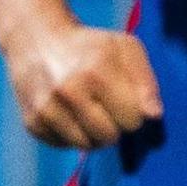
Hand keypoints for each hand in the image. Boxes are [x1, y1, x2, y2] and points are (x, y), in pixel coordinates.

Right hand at [9, 21, 162, 148]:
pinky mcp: (32, 122)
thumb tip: (154, 115)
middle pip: (109, 136)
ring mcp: (47, 109)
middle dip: (114, 126)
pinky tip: (68, 115)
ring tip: (88, 113)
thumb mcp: (124, 49)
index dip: (133, 112)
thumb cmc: (89, 45)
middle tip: (105, 107)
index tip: (124, 100)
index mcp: (97, 71)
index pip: (132, 120)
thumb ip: (145, 81)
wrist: (37, 39)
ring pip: (85, 146)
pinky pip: (63, 146)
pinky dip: (70, 136)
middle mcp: (69, 92)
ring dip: (93, 135)